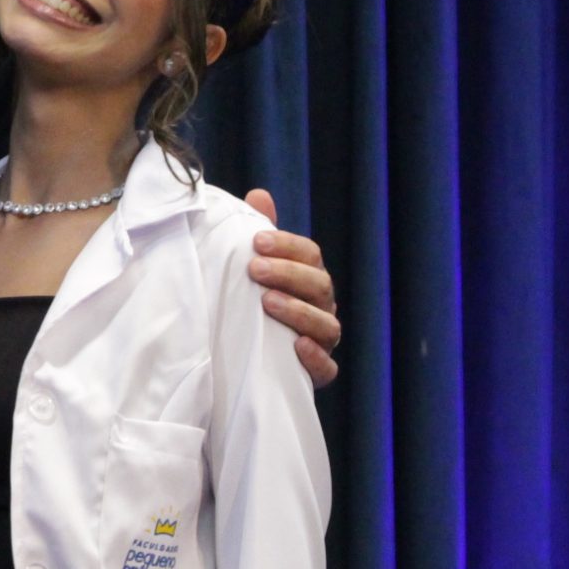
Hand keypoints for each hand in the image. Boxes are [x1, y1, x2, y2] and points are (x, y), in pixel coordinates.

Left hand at [244, 188, 339, 388]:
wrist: (241, 361)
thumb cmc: (251, 304)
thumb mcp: (252, 269)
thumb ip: (260, 234)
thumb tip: (259, 195)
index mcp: (308, 279)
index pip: (310, 255)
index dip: (287, 246)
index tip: (256, 241)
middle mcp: (322, 307)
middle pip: (320, 286)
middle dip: (289, 274)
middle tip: (255, 269)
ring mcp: (323, 341)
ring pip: (326, 325)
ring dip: (298, 312)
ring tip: (268, 303)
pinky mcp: (317, 374)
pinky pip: (326, 369)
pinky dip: (314, 358)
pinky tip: (296, 347)